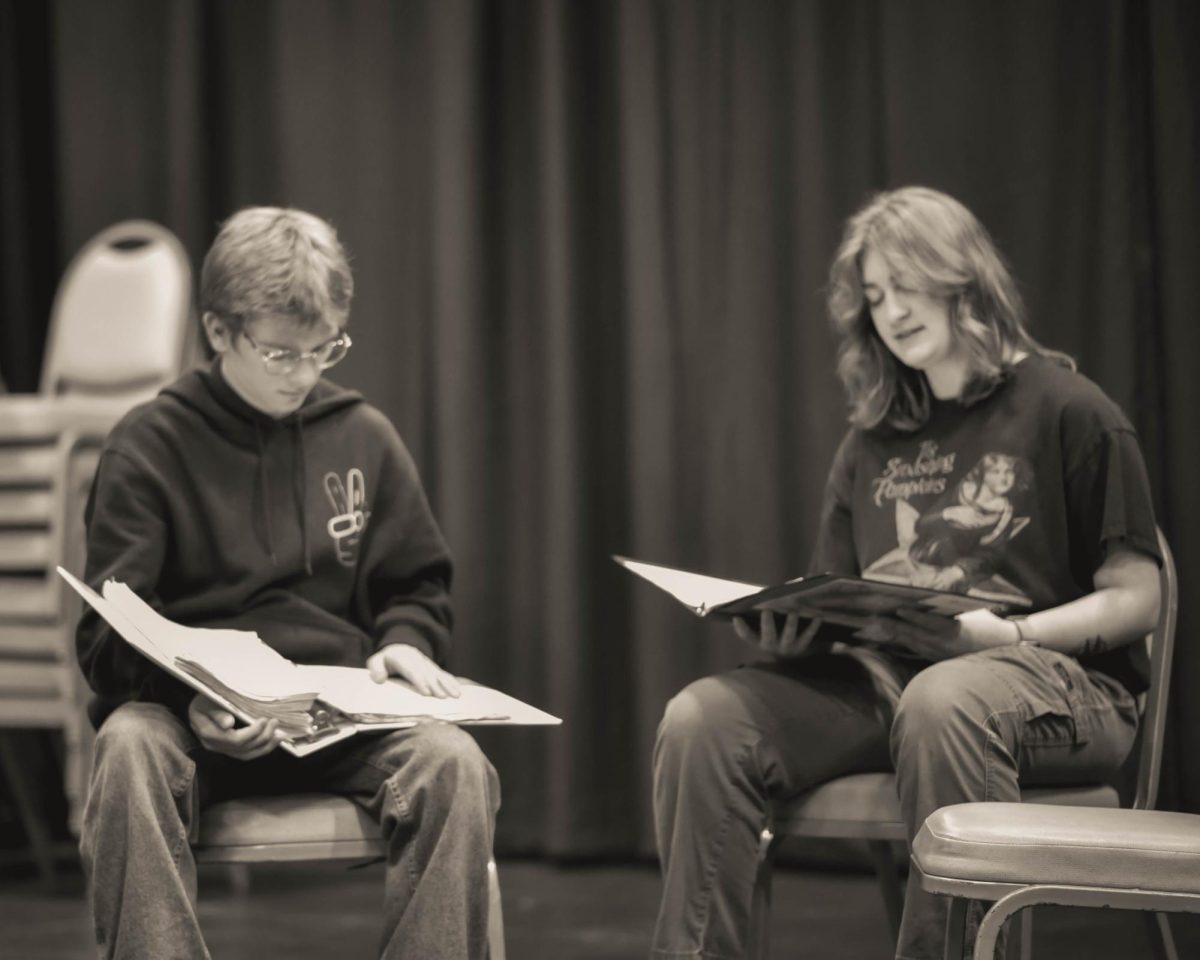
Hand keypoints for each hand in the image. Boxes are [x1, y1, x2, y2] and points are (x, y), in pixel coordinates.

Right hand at [188, 693, 283, 759]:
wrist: (197, 706)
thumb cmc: (203, 700)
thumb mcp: (206, 701)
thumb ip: (217, 713)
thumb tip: (228, 724)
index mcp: (208, 733)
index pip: (234, 739)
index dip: (252, 732)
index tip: (264, 719)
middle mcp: (214, 745)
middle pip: (242, 748)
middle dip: (262, 737)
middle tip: (275, 722)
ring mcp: (221, 749)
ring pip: (246, 754)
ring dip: (266, 746)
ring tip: (280, 735)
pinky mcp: (229, 749)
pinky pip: (246, 753)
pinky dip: (262, 748)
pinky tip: (273, 740)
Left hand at [366, 643, 460, 697]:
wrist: (399, 648)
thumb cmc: (385, 661)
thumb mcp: (376, 661)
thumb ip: (375, 668)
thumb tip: (380, 679)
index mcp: (403, 658)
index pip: (412, 670)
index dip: (420, 681)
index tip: (427, 693)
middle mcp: (418, 660)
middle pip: (428, 674)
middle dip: (436, 685)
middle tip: (443, 698)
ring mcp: (427, 664)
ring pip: (439, 674)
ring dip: (448, 685)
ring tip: (456, 695)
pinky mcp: (433, 668)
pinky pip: (444, 675)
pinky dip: (452, 682)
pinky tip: (459, 691)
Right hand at [733, 610, 823, 658]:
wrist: (794, 658)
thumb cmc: (777, 632)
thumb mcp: (769, 623)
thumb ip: (771, 602)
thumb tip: (791, 583)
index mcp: (760, 640)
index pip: (748, 635)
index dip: (741, 628)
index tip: (737, 618)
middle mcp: (772, 645)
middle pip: (768, 634)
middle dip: (767, 623)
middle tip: (767, 611)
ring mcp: (787, 647)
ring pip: (788, 636)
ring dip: (790, 625)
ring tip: (793, 613)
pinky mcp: (802, 647)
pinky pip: (807, 636)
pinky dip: (812, 627)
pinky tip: (817, 617)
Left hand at [883, 607, 1017, 660]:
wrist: (1006, 648)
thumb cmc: (989, 624)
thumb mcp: (972, 611)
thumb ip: (951, 607)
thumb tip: (931, 596)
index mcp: (955, 631)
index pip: (928, 623)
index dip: (911, 616)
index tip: (897, 608)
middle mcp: (947, 645)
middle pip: (916, 636)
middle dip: (896, 627)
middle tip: (878, 618)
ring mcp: (943, 655)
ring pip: (916, 645)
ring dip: (898, 636)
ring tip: (882, 626)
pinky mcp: (942, 661)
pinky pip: (920, 651)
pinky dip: (908, 643)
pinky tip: (897, 637)